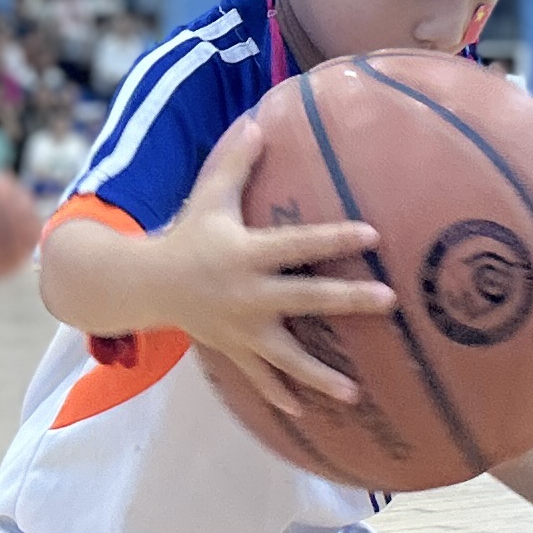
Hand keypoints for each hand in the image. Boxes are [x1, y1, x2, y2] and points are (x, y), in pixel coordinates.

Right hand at [162, 118, 391, 410]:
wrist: (145, 284)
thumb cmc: (187, 234)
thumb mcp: (208, 197)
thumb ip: (234, 162)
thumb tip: (258, 120)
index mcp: (246, 253)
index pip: (298, 243)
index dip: (334, 238)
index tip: (372, 234)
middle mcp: (247, 294)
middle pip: (305, 299)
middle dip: (347, 300)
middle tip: (388, 300)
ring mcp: (241, 328)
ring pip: (286, 355)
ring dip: (319, 375)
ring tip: (354, 392)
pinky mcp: (234, 350)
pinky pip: (261, 377)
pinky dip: (281, 395)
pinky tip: (308, 413)